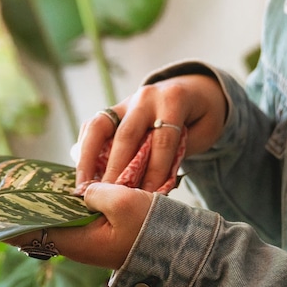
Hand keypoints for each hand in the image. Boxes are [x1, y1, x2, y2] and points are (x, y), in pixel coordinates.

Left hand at [13, 183, 153, 269]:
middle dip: (22, 210)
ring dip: (41, 206)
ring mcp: (87, 240)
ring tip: (21, 187)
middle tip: (1, 190)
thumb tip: (79, 189)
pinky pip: (71, 218)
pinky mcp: (98, 234)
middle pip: (40, 226)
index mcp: (76, 242)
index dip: (9, 222)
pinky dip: (62, 205)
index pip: (32, 232)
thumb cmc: (151, 230)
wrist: (177, 250)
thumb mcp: (123, 201)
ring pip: (55, 221)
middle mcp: (76, 245)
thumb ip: (95, 190)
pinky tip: (58, 189)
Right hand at [76, 74, 226, 192]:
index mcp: (173, 100)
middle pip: (127, 134)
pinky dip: (84, 148)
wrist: (193, 90)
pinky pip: (92, 126)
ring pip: (100, 126)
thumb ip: (179, 154)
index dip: (155, 170)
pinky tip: (82, 172)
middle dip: (116, 168)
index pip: (162, 139)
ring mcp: (126, 101)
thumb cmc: (201, 116)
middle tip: (109, 196)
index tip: (146, 196)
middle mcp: (146, 97)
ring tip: (83, 186)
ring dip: (88, 158)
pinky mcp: (113, 109)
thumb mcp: (204, 132)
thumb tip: (153, 186)